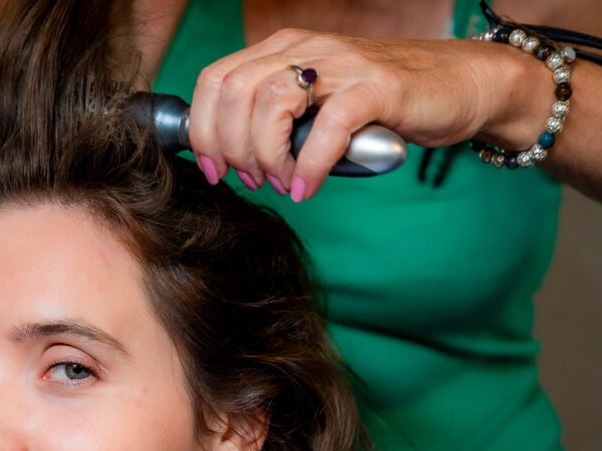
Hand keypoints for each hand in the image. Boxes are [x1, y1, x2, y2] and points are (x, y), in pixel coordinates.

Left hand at [188, 29, 530, 200]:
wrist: (462, 83)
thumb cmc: (384, 102)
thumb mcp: (316, 103)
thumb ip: (277, 118)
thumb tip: (232, 159)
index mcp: (284, 49)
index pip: (215, 80)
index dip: (203, 130)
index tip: (214, 169)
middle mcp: (306, 48)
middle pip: (233, 93)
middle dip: (231, 148)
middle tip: (253, 180)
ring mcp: (343, 64)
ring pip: (271, 104)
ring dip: (267, 156)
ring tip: (282, 182)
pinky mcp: (378, 88)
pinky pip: (327, 127)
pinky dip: (309, 165)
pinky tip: (307, 187)